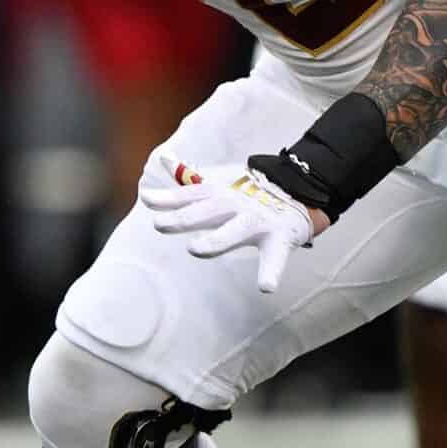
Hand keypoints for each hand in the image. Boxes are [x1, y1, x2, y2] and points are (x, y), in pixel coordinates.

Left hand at [138, 154, 329, 293]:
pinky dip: (271, 272)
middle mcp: (236, 205)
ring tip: (195, 249)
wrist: (300, 188)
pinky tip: (266, 287)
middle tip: (160, 224)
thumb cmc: (249, 190)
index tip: (146, 199)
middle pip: (207, 211)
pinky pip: (275, 258)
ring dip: (216, 241)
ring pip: (235, 232)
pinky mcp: (280, 238)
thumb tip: (163, 160)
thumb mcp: (219, 180)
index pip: (188, 194)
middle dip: (184, 218)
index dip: (167, 198)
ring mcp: (257, 221)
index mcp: (220, 193)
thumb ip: (189, 177)